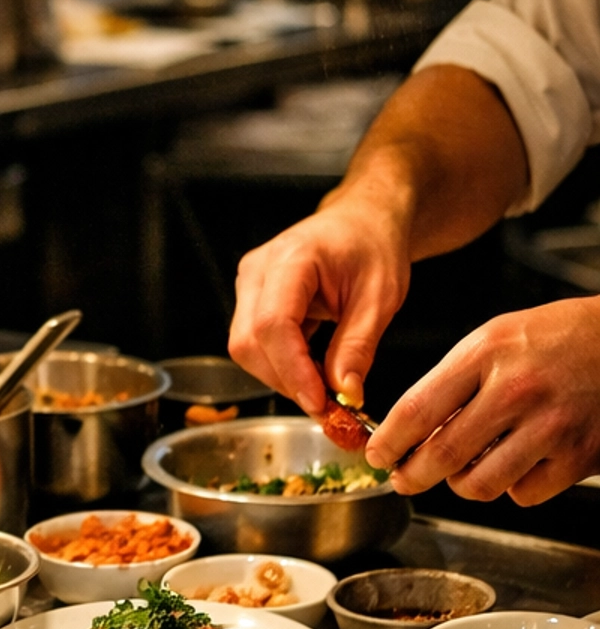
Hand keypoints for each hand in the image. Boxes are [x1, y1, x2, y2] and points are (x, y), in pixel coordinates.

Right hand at [229, 190, 411, 417]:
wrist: (364, 221)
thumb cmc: (374, 246)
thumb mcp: (381, 298)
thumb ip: (358, 346)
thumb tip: (344, 394)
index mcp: (291, 259)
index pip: (273, 325)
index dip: (293, 370)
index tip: (321, 404)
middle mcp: (258, 270)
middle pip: (250, 342)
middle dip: (287, 380)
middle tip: (330, 407)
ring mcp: (250, 284)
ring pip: (247, 348)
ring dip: (284, 376)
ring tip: (327, 388)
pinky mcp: (253, 299)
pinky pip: (256, 343)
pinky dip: (284, 366)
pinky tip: (315, 371)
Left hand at [365, 298, 599, 504]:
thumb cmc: (557, 338)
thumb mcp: (495, 338)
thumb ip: (453, 381)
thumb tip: (411, 430)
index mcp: (488, 353)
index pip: (418, 408)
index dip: (389, 440)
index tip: (377, 454)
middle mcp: (517, 390)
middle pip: (442, 454)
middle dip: (411, 475)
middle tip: (404, 478)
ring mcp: (550, 427)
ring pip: (479, 484)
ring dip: (461, 484)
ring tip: (461, 471)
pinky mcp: (578, 457)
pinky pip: (522, 495)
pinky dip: (511, 487)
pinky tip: (515, 464)